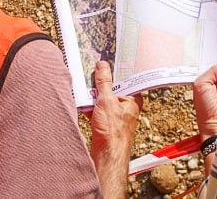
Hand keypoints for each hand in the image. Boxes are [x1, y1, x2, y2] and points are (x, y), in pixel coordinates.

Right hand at [87, 61, 141, 198]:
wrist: (106, 156)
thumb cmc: (113, 132)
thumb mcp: (107, 101)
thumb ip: (104, 82)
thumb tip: (102, 67)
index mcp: (133, 98)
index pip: (126, 79)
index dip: (116, 70)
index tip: (106, 61)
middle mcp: (127, 106)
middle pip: (113, 88)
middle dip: (101, 84)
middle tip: (92, 74)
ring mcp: (116, 115)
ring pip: (104, 99)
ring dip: (94, 96)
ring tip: (86, 91)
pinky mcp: (107, 123)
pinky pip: (98, 109)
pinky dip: (90, 107)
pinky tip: (83, 104)